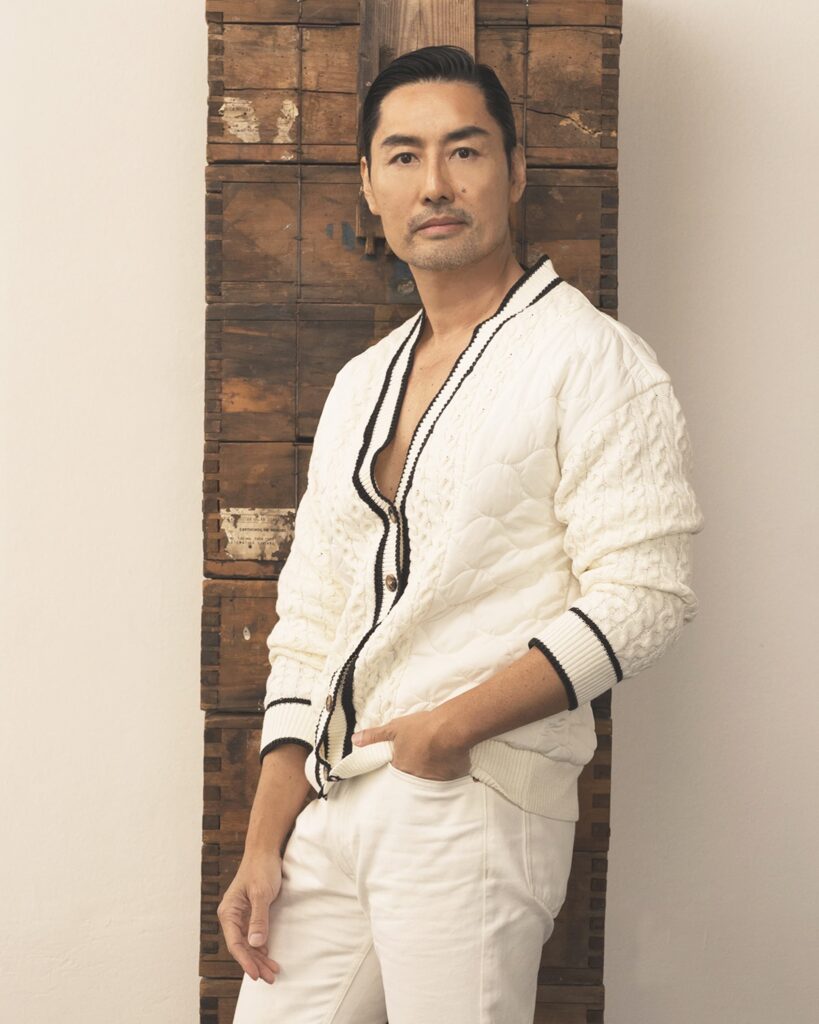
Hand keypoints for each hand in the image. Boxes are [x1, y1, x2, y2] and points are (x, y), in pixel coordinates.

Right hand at [217, 850, 283, 983]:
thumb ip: (258, 918)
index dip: (245, 961)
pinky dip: (262, 946)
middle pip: (242, 947)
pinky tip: (269, 955)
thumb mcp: (261, 893)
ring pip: (249, 943)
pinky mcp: (252, 912)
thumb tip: (256, 944)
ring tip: (272, 972)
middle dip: (255, 963)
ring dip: (260, 957)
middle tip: (270, 977)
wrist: (265, 850)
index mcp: (229, 912)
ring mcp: (242, 915)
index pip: (235, 943)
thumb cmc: (261, 868)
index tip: (256, 974)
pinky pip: (254, 935)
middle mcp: (232, 916)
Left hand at [351, 707, 470, 780]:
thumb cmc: (420, 728)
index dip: (401, 759)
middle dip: (416, 767)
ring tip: (437, 757)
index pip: (397, 768)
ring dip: (431, 771)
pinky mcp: (449, 779)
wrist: (449, 729)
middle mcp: (415, 777)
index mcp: (400, 766)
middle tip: (423, 755)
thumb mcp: (394, 728)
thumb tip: (354, 740)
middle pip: (413, 774)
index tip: (407, 753)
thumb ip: (374, 736)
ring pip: (429, 778)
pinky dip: (446, 772)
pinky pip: (445, 779)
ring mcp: (432, 779)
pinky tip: (449, 762)